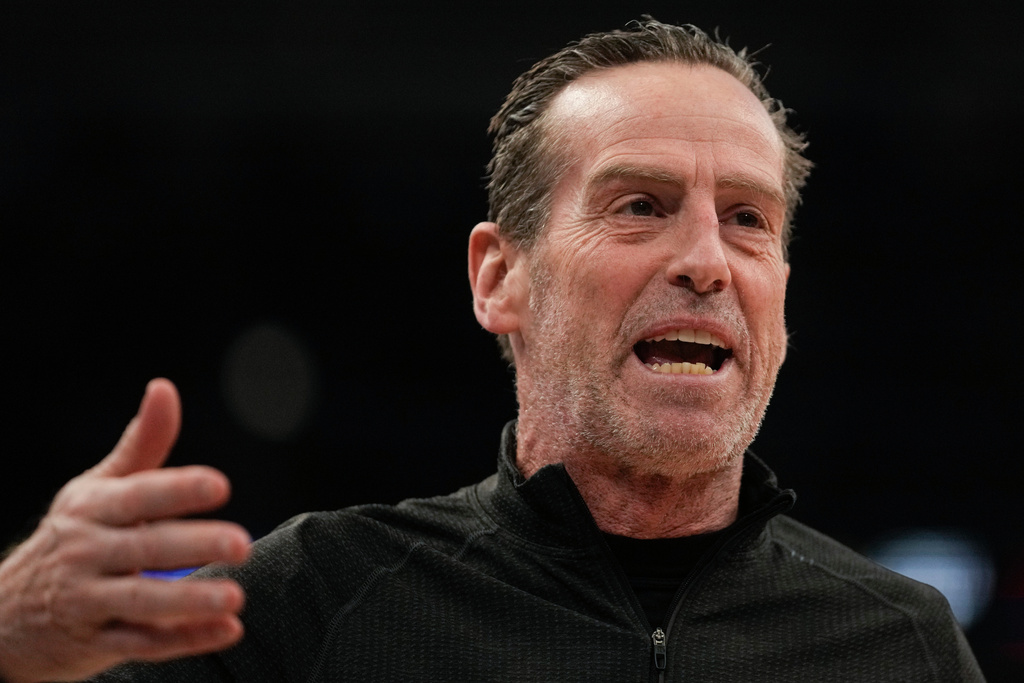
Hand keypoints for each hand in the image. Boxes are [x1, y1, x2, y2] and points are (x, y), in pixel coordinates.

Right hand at [0, 379, 250, 682]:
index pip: (138, 495)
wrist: (4, 612)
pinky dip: (186, 640)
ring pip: (142, 602)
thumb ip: (143, 444)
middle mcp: (87, 553)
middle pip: (145, 549)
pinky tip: (227, 630)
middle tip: (241, 543)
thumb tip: (165, 388)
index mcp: (92, 509)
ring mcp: (89, 601)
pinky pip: (144, 643)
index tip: (220, 484)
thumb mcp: (97, 489)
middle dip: (194, 545)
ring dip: (190, 601)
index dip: (178, 489)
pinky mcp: (97, 642)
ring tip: (234, 596)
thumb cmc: (74, 536)